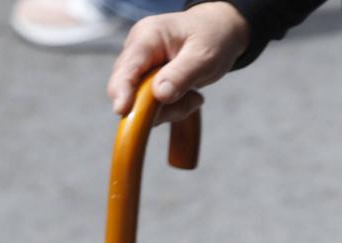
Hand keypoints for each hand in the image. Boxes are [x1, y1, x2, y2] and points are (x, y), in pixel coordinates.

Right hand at [107, 4, 251, 126]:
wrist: (218, 32)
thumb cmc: (212, 38)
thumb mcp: (204, 56)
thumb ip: (181, 75)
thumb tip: (160, 96)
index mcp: (146, 38)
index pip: (127, 68)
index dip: (122, 90)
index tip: (122, 110)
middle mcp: (137, 52)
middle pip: (130, 89)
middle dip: (159, 106)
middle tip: (194, 100)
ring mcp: (141, 68)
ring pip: (144, 103)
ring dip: (173, 108)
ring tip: (196, 96)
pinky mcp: (148, 82)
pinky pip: (156, 106)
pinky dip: (175, 107)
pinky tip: (191, 94)